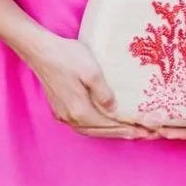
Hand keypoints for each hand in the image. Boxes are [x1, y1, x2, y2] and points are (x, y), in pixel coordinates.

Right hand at [26, 31, 159, 140]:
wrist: (41, 51)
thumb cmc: (67, 56)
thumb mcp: (91, 71)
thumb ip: (104, 92)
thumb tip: (114, 109)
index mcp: (80, 110)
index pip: (109, 125)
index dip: (128, 129)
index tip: (145, 132)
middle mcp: (70, 118)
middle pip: (100, 131)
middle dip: (121, 133)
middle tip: (141, 134)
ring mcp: (63, 115)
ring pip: (90, 130)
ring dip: (108, 131)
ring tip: (126, 131)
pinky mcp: (59, 110)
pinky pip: (82, 124)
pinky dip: (96, 127)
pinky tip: (103, 123)